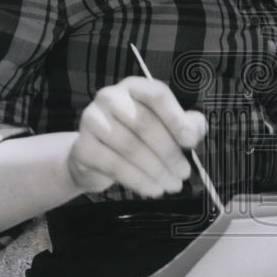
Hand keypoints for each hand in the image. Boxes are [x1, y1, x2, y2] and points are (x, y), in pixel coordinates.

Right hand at [68, 76, 206, 198]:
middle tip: (184, 173)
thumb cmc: (136, 136)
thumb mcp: (164, 126)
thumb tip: (193, 131)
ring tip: (172, 186)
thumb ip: (185, 124)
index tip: (191, 142)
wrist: (95, 157)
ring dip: (156, 170)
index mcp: (134, 87)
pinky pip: (114, 165)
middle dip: (169, 152)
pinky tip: (153, 190)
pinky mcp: (82, 147)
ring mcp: (92, 120)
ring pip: (130, 146)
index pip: (156, 95)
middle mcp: (110, 97)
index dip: (176, 118)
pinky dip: (138, 180)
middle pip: (144, 123)